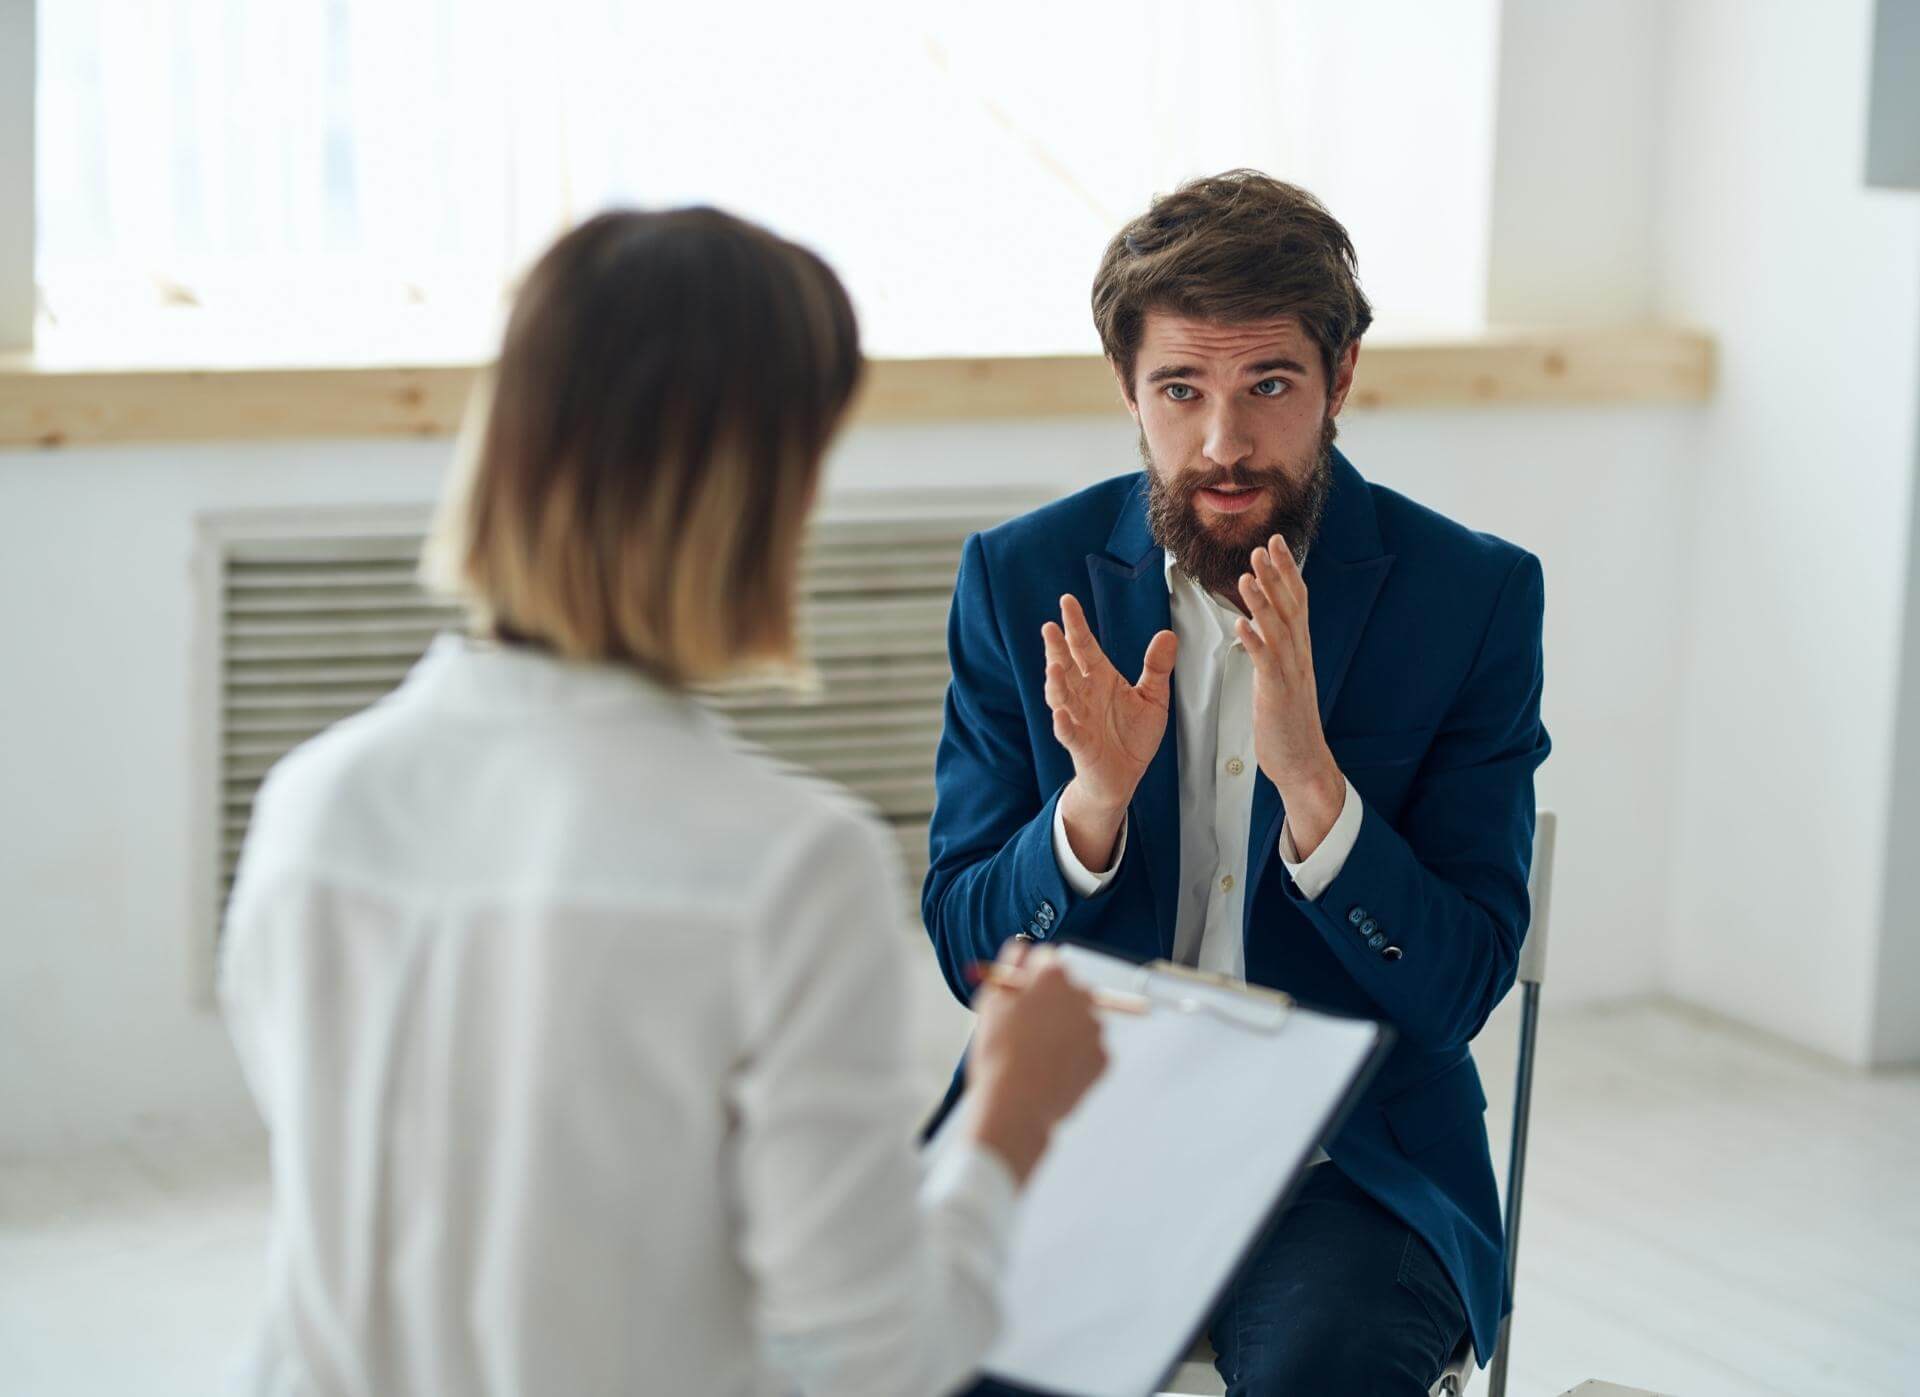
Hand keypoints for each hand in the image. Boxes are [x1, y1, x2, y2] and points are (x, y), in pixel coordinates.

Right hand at [966, 940, 1109, 1184]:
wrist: (1016, 1103)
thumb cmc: (999, 1053)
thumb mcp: (992, 1001)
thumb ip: (1010, 966)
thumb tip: (1021, 948)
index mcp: (1052, 976)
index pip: (1047, 961)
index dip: (1031, 979)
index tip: (1023, 996)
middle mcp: (1081, 995)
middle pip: (1069, 990)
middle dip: (1053, 1004)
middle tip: (1030, 1029)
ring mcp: (1096, 1027)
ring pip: (1080, 1022)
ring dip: (1064, 1032)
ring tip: (1037, 1056)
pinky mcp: (1104, 1057)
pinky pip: (1088, 1051)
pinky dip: (1074, 1059)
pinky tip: (1051, 1071)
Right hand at [1042, 595, 1177, 864]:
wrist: (1124, 775)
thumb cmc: (1132, 736)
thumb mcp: (1152, 698)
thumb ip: (1156, 668)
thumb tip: (1167, 634)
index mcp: (1100, 679)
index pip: (1084, 647)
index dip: (1076, 625)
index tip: (1067, 602)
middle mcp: (1084, 695)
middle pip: (1066, 666)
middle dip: (1057, 648)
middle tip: (1050, 627)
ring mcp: (1079, 719)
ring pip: (1062, 697)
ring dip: (1056, 684)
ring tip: (1054, 667)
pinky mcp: (1081, 745)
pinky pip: (1070, 733)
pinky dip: (1064, 724)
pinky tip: (1061, 715)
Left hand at [1236, 535, 1345, 854]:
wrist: (1302, 761)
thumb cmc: (1288, 720)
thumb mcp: (1284, 676)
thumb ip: (1277, 648)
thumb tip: (1264, 623)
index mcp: (1299, 650)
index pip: (1295, 601)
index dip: (1285, 571)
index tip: (1274, 543)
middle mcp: (1298, 656)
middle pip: (1290, 607)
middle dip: (1276, 575)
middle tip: (1263, 545)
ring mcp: (1289, 674)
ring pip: (1278, 629)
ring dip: (1263, 601)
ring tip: (1246, 575)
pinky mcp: (1277, 694)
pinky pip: (1265, 663)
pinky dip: (1254, 642)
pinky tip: (1240, 624)